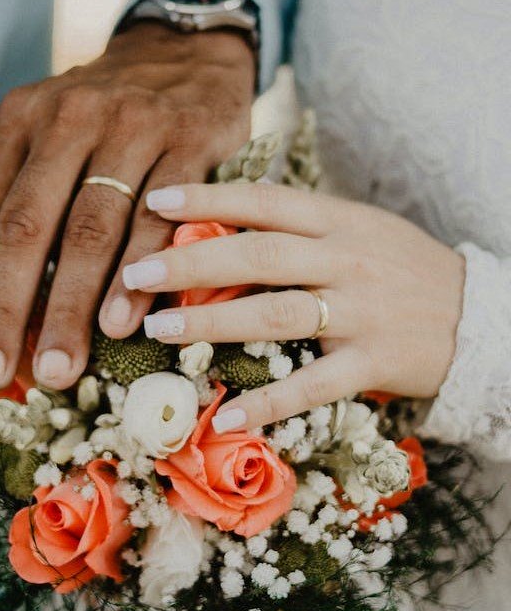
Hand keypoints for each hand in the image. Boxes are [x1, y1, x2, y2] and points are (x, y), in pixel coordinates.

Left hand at [0, 22, 254, 390]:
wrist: (184, 55)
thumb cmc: (107, 117)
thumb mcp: (42, 145)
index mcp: (21, 121)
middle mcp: (69, 118)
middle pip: (29, 226)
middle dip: (9, 306)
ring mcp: (133, 126)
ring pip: (93, 227)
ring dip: (73, 302)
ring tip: (60, 363)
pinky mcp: (189, 140)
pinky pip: (163, 215)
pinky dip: (142, 271)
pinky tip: (126, 321)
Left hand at [122, 182, 464, 430]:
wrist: (479, 316)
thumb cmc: (402, 269)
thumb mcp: (359, 230)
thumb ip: (302, 226)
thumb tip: (228, 220)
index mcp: (340, 221)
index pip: (264, 201)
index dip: (207, 197)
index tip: (155, 201)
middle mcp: (347, 260)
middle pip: (258, 256)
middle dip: (190, 263)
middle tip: (134, 273)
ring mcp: (361, 312)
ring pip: (276, 314)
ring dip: (212, 322)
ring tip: (159, 328)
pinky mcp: (374, 362)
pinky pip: (314, 384)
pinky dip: (270, 401)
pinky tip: (226, 412)